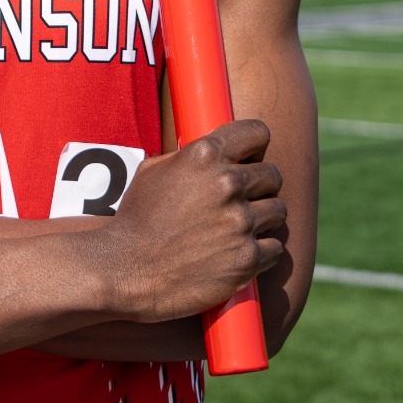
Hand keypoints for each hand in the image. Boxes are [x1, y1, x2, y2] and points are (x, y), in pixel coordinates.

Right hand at [90, 120, 286, 324]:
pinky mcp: (247, 257)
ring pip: (278, 211)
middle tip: (243, 202)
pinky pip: (276, 247)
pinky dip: (263, 252)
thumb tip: (215, 149)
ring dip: (264, 220)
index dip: (255, 147)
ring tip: (241, 229)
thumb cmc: (136, 220)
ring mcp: (240, 221)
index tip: (250, 159)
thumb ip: (190, 156)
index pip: (258, 132)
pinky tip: (241, 253)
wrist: (125, 270)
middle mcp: (227, 183)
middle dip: (261, 187)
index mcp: (205, 154)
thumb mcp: (153, 171)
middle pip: (273, 174)